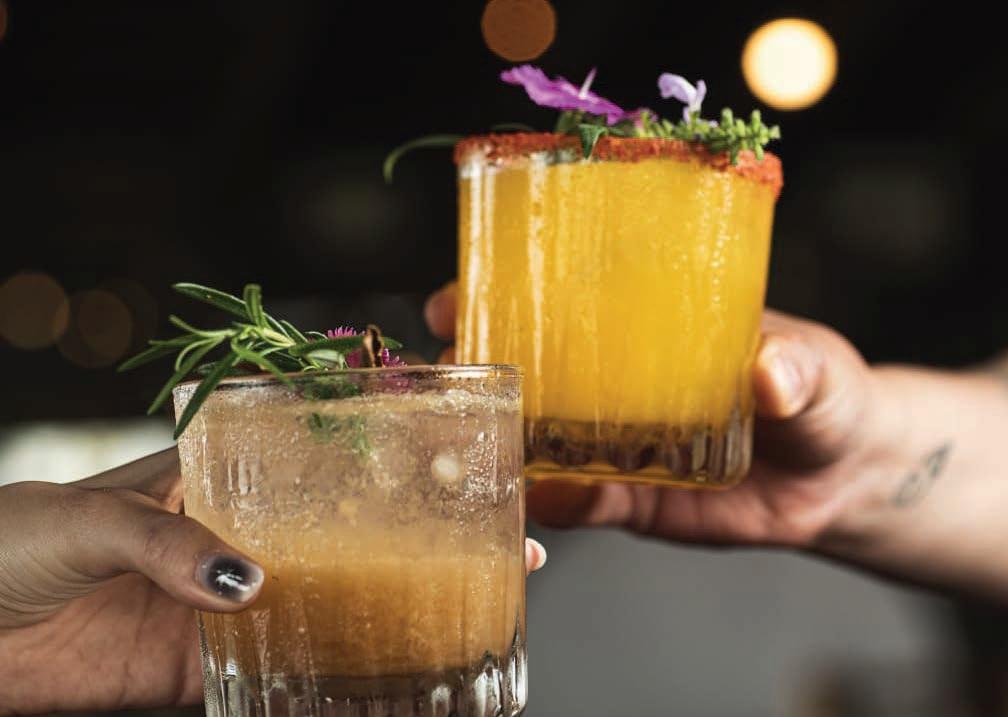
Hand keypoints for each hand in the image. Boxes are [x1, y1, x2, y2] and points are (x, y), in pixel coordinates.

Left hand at [0, 449, 546, 714]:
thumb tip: (247, 585)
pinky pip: (264, 680)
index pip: (309, 461)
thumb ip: (165, 544)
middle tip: (482, 551)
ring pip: (313, 609)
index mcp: (209, 479)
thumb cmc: (6, 542)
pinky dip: (312, 688)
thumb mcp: (87, 520)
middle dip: (404, 544)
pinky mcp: (189, 670)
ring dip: (374, 618)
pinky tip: (364, 691)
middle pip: (334, 539)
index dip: (378, 461)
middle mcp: (226, 538)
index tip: (446, 464)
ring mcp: (213, 606)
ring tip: (445, 622)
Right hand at [425, 281, 882, 547]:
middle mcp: (614, 382)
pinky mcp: (630, 500)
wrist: (842, 476)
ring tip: (471, 446)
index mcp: (644, 326)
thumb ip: (795, 368)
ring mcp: (615, 442)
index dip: (502, 293)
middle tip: (446, 371)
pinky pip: (580, 503)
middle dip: (475, 369)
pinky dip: (555, 505)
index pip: (560, 299)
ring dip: (498, 442)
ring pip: (536, 441)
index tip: (458, 295)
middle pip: (526, 370)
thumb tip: (770, 373)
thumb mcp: (815, 369)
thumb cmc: (823, 392)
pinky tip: (540, 504)